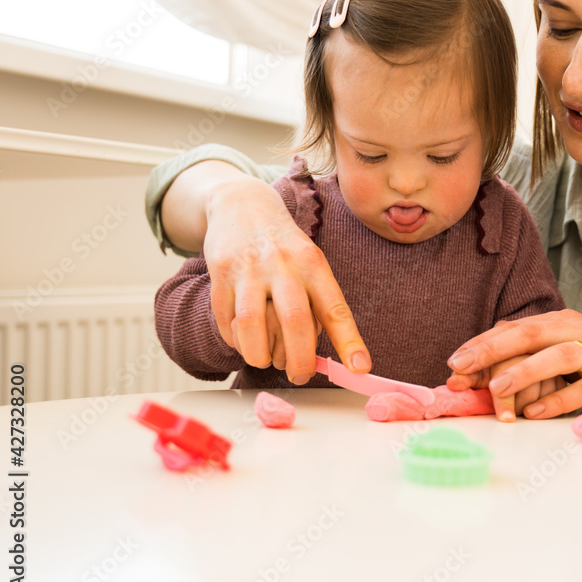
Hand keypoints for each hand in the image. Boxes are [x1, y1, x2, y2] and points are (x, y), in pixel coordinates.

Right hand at [203, 175, 370, 382]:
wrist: (242, 206)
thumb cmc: (285, 247)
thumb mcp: (310, 263)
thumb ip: (318, 304)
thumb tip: (330, 357)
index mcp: (313, 263)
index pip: (334, 308)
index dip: (349, 341)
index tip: (360, 369)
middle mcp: (282, 264)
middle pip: (294, 322)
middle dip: (299, 361)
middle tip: (300, 376)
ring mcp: (249, 269)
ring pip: (252, 327)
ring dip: (261, 356)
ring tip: (267, 359)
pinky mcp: (220, 274)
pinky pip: (227, 322)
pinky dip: (237, 342)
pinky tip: (245, 341)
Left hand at [446, 309, 581, 418]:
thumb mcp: (568, 359)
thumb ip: (533, 361)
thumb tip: (487, 375)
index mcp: (562, 322)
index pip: (513, 329)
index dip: (481, 345)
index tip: (453, 364)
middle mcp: (579, 329)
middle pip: (528, 334)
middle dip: (490, 350)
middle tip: (461, 368)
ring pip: (557, 356)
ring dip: (524, 372)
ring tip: (496, 388)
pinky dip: (559, 401)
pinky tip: (536, 413)